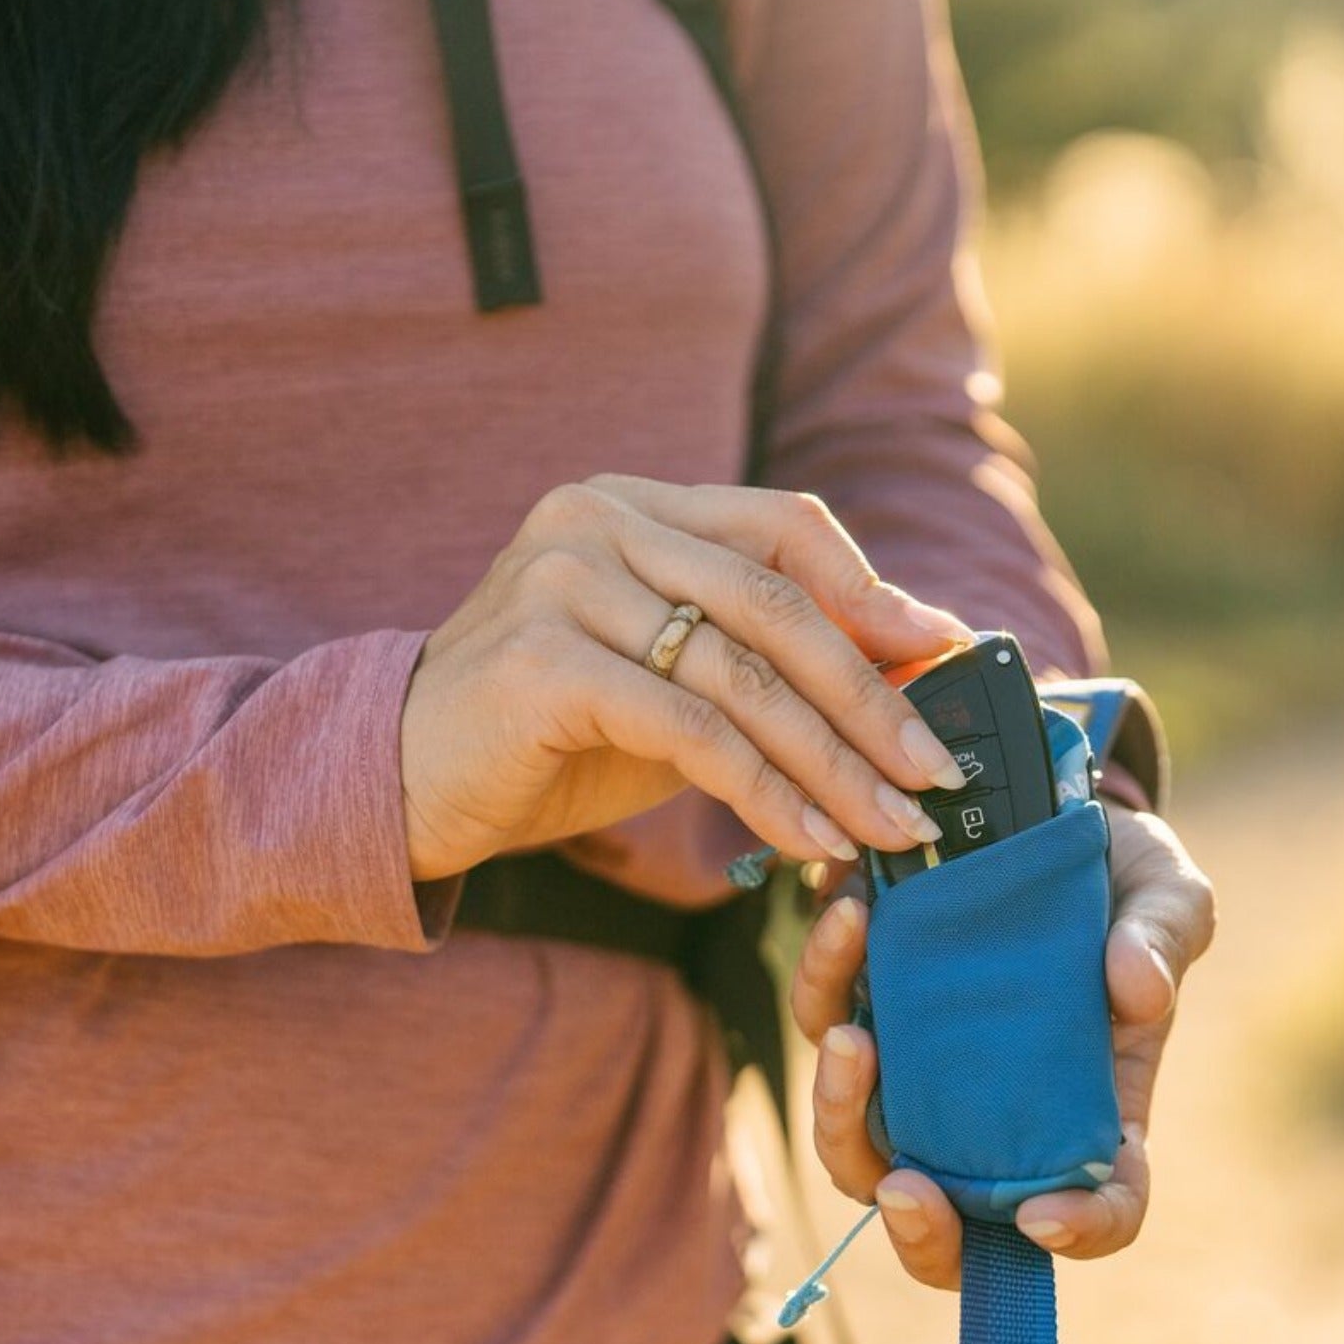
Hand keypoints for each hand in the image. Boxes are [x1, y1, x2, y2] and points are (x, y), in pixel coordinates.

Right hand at [398, 475, 977, 881]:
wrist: (401, 780)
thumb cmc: (545, 734)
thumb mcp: (666, 679)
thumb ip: (760, 658)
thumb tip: (911, 662)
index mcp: (629, 505)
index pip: (781, 525)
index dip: (871, 592)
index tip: (943, 660)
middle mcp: (593, 520)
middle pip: (776, 601)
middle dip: (872, 696)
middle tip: (936, 770)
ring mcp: (562, 582)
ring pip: (742, 673)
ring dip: (834, 761)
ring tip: (894, 826)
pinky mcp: (543, 661)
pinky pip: (690, 728)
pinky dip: (765, 789)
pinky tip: (809, 839)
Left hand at [790, 801, 1215, 1286]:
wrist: (1042, 806)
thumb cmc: (1120, 875)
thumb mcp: (1165, 894)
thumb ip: (1162, 939)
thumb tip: (1137, 990)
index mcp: (1094, 1107)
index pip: (1099, 1204)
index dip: (1080, 1230)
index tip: (1043, 1216)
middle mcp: (996, 1105)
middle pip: (942, 1210)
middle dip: (916, 1223)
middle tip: (906, 1184)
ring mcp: (920, 1060)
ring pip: (855, 1132)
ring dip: (841, 1105)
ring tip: (850, 1040)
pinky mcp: (866, 997)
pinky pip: (824, 1013)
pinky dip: (826, 979)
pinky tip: (851, 914)